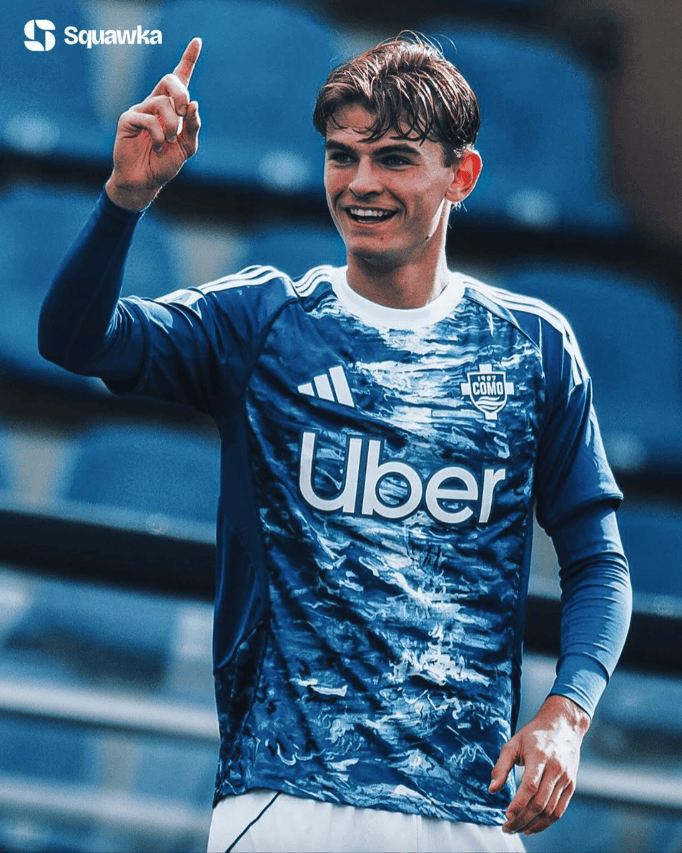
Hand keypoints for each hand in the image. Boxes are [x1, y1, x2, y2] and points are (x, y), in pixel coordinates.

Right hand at [106, 37, 201, 209]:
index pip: (179, 79)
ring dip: (172, 126)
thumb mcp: (187, 147)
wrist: (145, 181)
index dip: (188, 59)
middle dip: (182, 93)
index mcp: (171, 108)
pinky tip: (157, 147)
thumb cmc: (164, 163)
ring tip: (168, 142)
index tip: (198, 41)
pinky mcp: (128, 119)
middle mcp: (155, 104)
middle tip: (185, 111)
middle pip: (170, 81)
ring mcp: (141, 110)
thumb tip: (194, 105)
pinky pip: (148, 119)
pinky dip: (158, 135)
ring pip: (162, 103)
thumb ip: (193, 127)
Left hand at [489, 694, 589, 835]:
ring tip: (516, 829)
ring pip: (550, 810)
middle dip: (522, 819)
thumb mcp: (513, 744)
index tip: (506, 815)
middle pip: (539, 803)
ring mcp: (566, 779)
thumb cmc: (534, 736)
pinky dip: (546, 823)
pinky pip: (559, 810)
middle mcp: (556, 769)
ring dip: (532, 824)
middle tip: (507, 827)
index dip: (518, 804)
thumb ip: (501, 766)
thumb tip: (492, 790)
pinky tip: (532, 827)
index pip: (530, 786)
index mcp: (540, 757)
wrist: (563, 726)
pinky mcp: (571, 786)